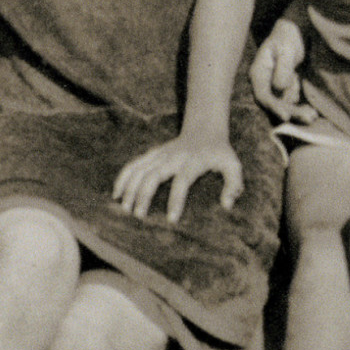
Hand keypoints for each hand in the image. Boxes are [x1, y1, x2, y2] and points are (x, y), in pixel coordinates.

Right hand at [112, 130, 242, 222]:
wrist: (205, 129)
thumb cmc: (220, 153)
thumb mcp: (233, 165)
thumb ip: (234, 183)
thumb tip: (227, 205)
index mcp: (193, 161)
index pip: (182, 181)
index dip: (176, 200)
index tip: (171, 219)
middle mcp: (173, 157)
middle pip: (154, 175)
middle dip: (144, 195)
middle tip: (139, 217)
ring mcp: (161, 154)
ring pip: (140, 169)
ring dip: (130, 188)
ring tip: (124, 209)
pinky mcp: (153, 153)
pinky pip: (134, 164)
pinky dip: (123, 177)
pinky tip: (116, 194)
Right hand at [249, 17, 314, 122]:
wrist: (293, 33)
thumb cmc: (287, 37)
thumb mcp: (286, 49)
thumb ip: (283, 67)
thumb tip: (279, 88)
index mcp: (258, 73)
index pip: (263, 95)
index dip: (273, 107)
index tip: (286, 116)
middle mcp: (264, 83)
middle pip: (274, 104)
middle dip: (291, 112)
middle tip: (309, 118)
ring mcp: (273, 87)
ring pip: (283, 105)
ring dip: (297, 112)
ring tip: (313, 116)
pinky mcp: (284, 89)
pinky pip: (290, 102)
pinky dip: (300, 106)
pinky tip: (312, 110)